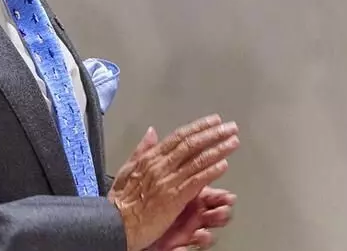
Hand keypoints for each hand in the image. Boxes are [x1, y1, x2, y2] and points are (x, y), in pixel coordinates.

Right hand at [107, 115, 239, 250]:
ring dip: (218, 149)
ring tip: (233, 142)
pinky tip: (223, 164)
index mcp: (151, 159)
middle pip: (192, 144)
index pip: (179, 137)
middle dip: (213, 134)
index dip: (198, 127)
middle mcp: (161, 166)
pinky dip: (210, 171)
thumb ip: (142, 150)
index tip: (213, 121)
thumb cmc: (120, 202)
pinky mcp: (174, 198)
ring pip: (197, 160)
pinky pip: (196, 181)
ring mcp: (168, 181)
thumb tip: (151, 132)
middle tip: (230, 128)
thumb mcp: (126, 169)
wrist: (114, 224)